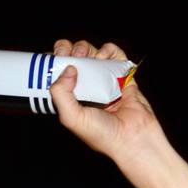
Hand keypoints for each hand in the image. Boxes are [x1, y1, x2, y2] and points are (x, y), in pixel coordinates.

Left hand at [48, 39, 163, 165]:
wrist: (134, 139)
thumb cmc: (103, 135)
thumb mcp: (70, 117)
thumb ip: (60, 92)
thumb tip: (69, 68)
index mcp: (71, 97)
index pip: (56, 71)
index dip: (53, 60)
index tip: (54, 57)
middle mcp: (87, 87)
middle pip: (73, 58)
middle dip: (69, 50)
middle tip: (71, 55)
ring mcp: (105, 81)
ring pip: (92, 53)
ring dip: (87, 48)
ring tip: (89, 57)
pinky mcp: (124, 78)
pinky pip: (116, 56)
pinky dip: (110, 50)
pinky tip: (105, 57)